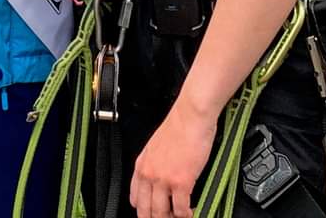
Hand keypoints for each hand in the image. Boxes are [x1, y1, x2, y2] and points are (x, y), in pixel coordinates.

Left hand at [129, 100, 217, 217]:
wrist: (190, 117)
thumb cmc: (178, 127)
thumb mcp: (155, 146)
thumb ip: (153, 165)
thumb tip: (157, 182)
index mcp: (142, 165)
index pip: (135, 198)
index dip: (143, 211)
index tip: (149, 215)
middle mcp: (149, 173)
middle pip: (146, 210)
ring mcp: (163, 180)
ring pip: (161, 214)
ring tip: (178, 217)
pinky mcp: (180, 182)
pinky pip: (180, 209)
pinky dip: (186, 215)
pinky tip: (190, 212)